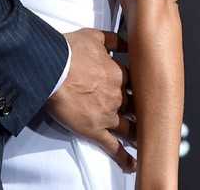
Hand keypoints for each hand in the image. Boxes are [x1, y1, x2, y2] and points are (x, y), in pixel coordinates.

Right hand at [47, 28, 136, 172]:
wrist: (52, 68)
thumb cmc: (70, 51)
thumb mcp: (94, 36)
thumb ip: (114, 39)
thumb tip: (128, 42)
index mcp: (118, 74)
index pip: (135, 84)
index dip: (139, 89)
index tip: (143, 92)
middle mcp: (117, 96)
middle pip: (135, 107)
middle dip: (141, 112)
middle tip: (146, 117)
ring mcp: (108, 115)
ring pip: (129, 128)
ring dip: (138, 134)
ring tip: (144, 140)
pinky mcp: (95, 130)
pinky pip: (113, 147)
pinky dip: (123, 157)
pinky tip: (131, 163)